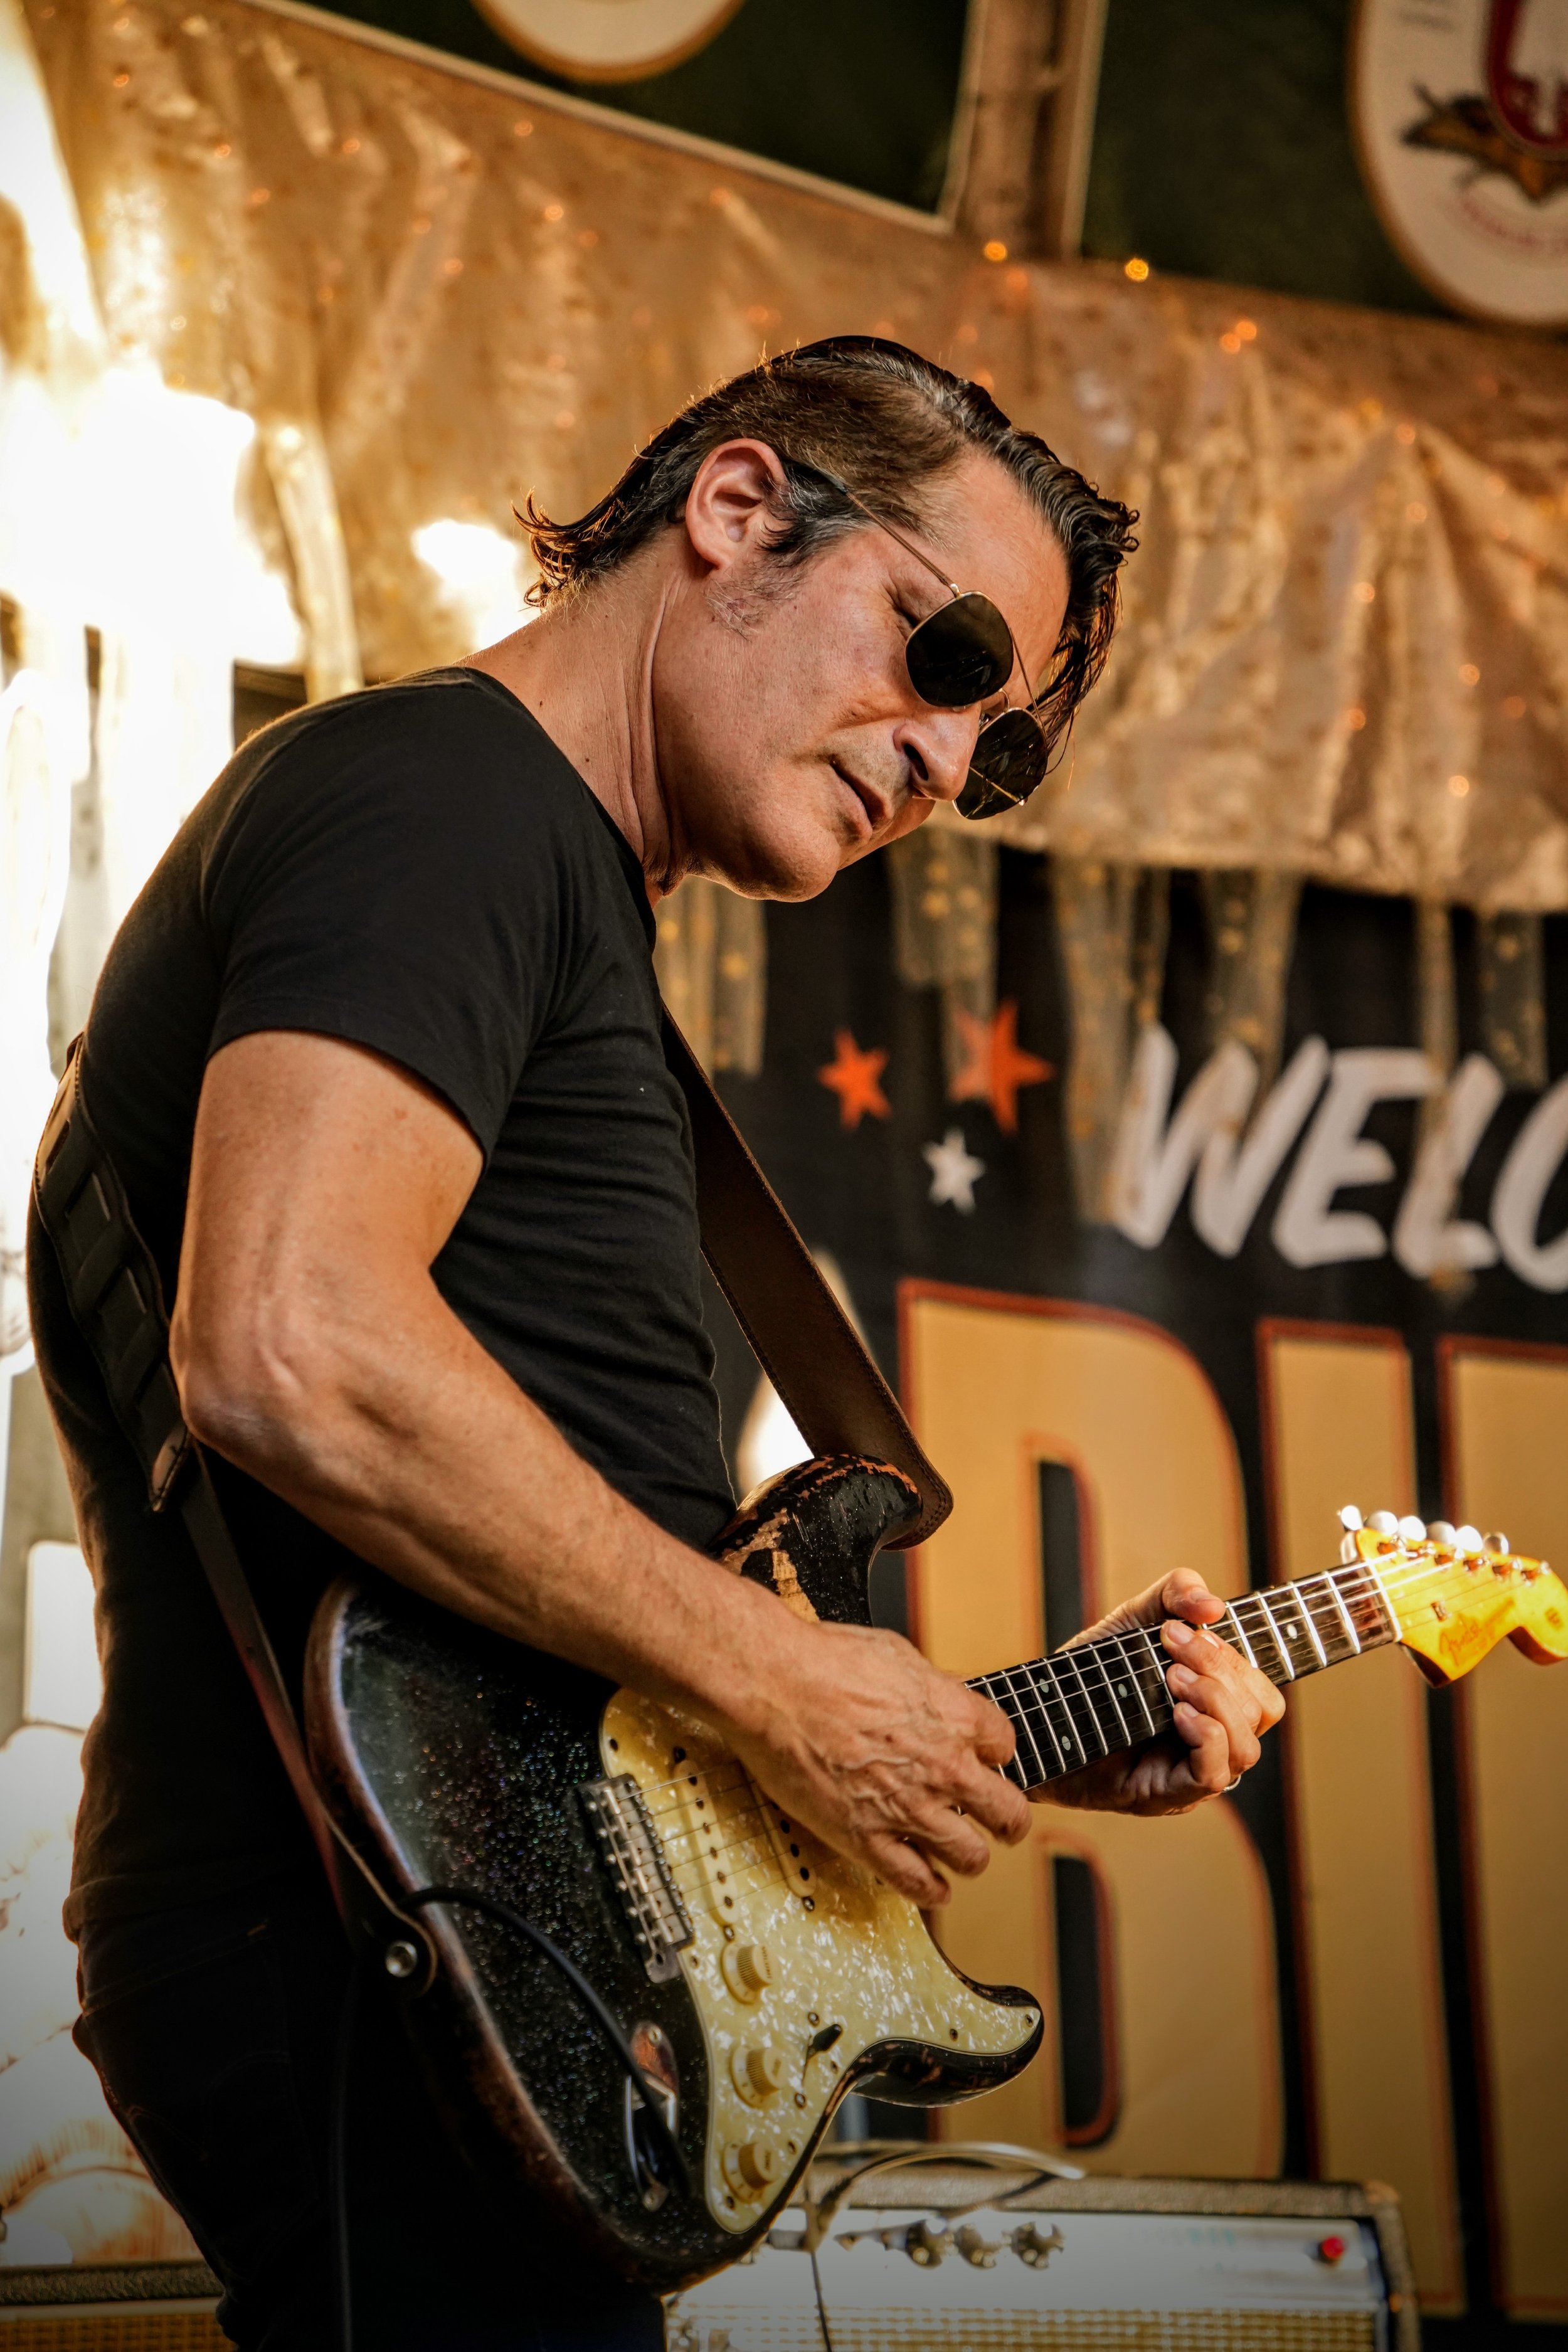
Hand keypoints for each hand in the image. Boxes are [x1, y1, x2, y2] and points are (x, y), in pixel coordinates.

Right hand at [723, 1617, 1029, 1908]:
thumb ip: (931, 1689)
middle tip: (1001, 1820)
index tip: (985, 1759)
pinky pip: (918, 1884)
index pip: (1006, 1746)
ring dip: (971, 1856)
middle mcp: (944, 1767)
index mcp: (954, 1716)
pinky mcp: (868, 1840)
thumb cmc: (825, 1662)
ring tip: (962, 1853)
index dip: (996, 1753)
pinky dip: (932, 1890)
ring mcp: (908, 1809)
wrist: (774, 1685)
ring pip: (972, 1857)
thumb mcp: (898, 1655)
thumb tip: (942, 1699)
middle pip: (1008, 1812)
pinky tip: (933, 1886)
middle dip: (1007, 1818)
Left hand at [1037, 1569, 1284, 1816]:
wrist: (1038, 1714)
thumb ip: (1174, 1595)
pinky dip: (1206, 1737)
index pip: (1261, 1691)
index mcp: (1216, 1708)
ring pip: (1246, 1748)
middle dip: (1220, 1668)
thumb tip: (1213, 1604)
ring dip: (1215, 1700)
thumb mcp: (1134, 1620)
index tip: (1184, 1627)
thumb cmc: (1091, 1674)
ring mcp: (1191, 1773)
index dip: (1234, 1656)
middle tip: (1170, 1645)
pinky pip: (1213, 1775)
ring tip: (1170, 1678)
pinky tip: (1177, 1714)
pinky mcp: (1165, 1795)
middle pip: (1259, 1713)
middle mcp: (1213, 1744)